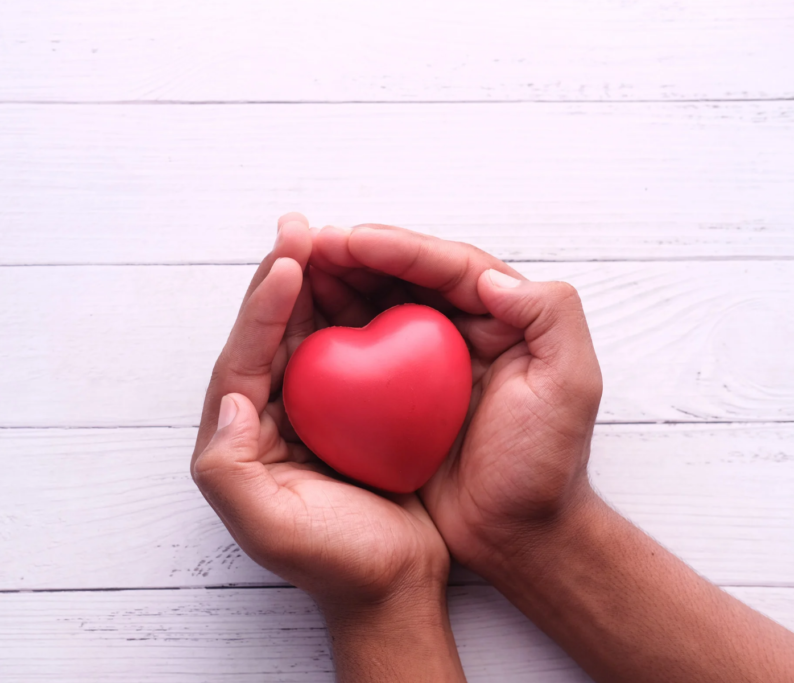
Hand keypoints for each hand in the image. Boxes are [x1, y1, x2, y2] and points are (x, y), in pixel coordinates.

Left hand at [191, 215, 463, 680]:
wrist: (391, 587)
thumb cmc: (332, 560)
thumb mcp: (268, 526)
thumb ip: (229, 465)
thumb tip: (230, 399)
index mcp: (240, 434)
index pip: (244, 355)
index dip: (262, 307)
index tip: (288, 262)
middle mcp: (267, 414)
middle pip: (271, 332)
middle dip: (281, 277)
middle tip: (298, 226)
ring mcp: (310, 411)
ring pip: (307, 333)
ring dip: (315, 285)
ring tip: (328, 238)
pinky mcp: (349, 412)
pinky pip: (348, 351)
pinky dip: (354, 315)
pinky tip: (370, 286)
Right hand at [308, 224, 601, 572]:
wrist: (517, 535)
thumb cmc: (545, 465)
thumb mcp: (570, 386)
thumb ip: (551, 316)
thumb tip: (490, 277)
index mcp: (502, 317)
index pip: (448, 267)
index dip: (399, 248)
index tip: (352, 240)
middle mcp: (461, 329)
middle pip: (405, 276)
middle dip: (357, 254)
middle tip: (310, 243)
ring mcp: (424, 363)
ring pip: (377, 304)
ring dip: (338, 283)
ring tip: (296, 267)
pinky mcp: (396, 395)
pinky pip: (360, 351)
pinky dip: (331, 331)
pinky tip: (300, 324)